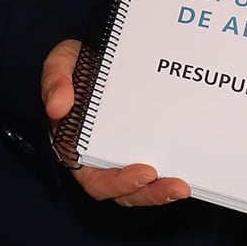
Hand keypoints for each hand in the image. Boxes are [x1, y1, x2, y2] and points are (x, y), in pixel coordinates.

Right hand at [41, 38, 188, 206]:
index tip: (145, 171)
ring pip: (142, 187)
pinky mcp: (145, 144)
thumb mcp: (60, 64)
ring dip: (163, 191)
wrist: (100, 52)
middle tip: (176, 187)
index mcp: (76, 147)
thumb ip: (56, 82)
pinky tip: (191, 169)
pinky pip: (158, 167)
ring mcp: (124, 153)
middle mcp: (101, 158)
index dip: (118, 182)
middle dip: (150, 194)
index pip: (95, 179)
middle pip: (124, 192)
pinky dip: (172, 171)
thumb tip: (57, 107)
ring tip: (184, 186)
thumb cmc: (77, 64)